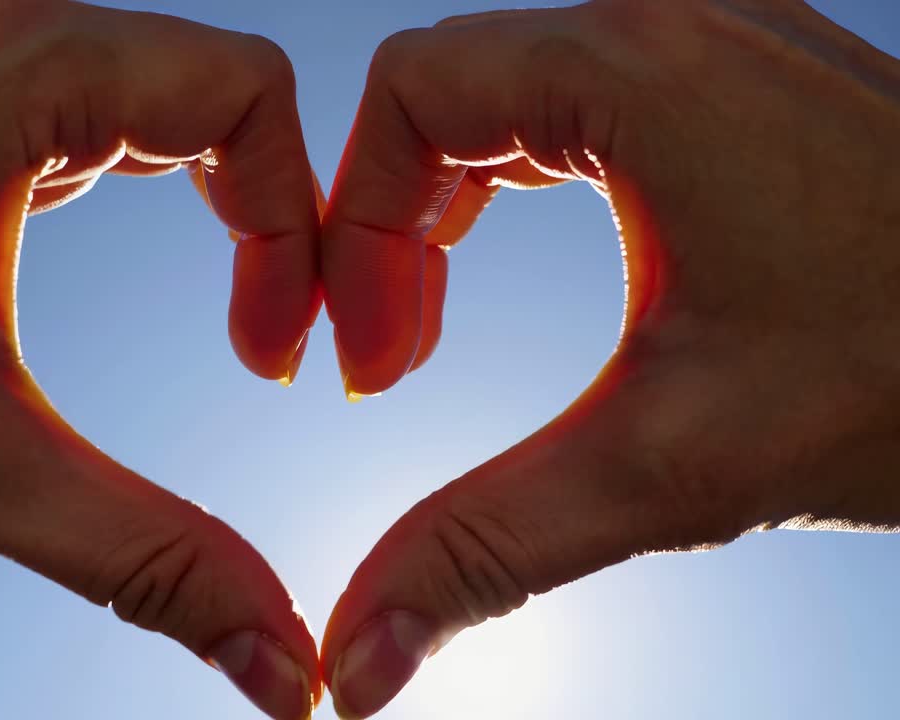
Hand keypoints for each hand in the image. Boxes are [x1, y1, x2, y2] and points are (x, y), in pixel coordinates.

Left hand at [0, 2, 321, 717]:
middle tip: (269, 348)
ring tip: (225, 318)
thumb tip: (278, 662)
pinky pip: (86, 101)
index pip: (256, 98)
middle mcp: (2, 21)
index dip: (305, 231)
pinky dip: (137, 175)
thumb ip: (139, 556)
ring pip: (158, 93)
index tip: (277, 357)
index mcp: (25, 67)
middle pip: (223, 93)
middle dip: (275, 224)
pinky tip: (108, 253)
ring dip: (214, 199)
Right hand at [320, 1, 899, 715]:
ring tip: (433, 321)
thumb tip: (358, 664)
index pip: (405, 94)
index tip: (372, 364)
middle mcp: (672, 21)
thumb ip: (487, 550)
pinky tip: (510, 252)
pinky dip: (509, 175)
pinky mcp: (737, 74)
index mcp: (641, 73)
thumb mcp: (673, 466)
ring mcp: (713, 37)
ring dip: (440, 204)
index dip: (352, 229)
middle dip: (387, 227)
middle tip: (394, 357)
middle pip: (439, 89)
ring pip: (498, 90)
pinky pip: (567, 98)